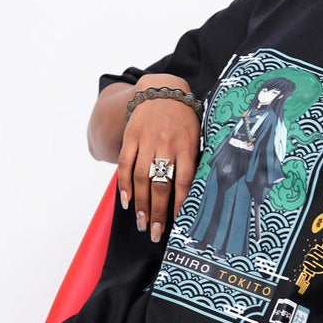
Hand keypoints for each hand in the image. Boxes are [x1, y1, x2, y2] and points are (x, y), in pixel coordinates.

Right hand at [117, 76, 199, 241]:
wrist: (163, 91)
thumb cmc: (184, 119)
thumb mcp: (196, 136)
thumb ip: (194, 161)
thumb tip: (197, 192)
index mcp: (187, 146)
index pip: (184, 181)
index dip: (180, 205)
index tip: (177, 224)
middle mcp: (167, 145)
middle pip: (161, 184)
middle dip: (157, 211)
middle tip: (154, 232)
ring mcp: (147, 141)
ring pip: (142, 177)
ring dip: (140, 203)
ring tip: (140, 222)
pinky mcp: (132, 137)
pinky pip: (126, 164)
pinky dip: (125, 184)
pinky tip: (127, 201)